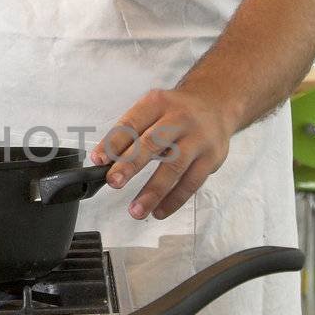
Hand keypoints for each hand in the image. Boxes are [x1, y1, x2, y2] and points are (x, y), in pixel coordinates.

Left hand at [90, 87, 233, 220]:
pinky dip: (174, 200)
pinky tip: (159, 211)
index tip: (98, 161)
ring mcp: (198, 139)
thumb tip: (104, 160)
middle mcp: (179, 119)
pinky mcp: (211, 158)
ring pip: (174, 167)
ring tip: (136, 210)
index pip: (131, 123)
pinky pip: (191, 182)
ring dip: (153, 191)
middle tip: (114, 182)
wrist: (216, 104)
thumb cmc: (176, 112)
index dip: (113, 143)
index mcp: (158, 103)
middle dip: (131, 164)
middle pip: (153, 143)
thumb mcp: (153, 110)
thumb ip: (130, 133)